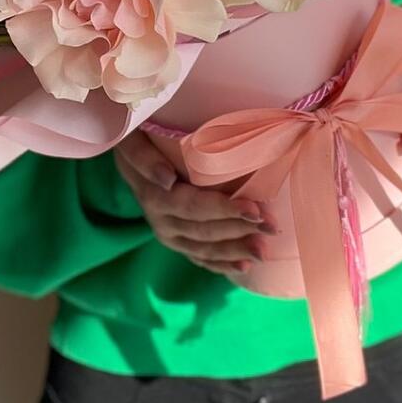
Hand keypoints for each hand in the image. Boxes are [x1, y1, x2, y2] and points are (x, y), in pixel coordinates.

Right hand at [114, 132, 275, 276]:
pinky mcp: (174, 238)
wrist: (129, 148)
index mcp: (153, 193)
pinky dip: (221, 264)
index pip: (192, 205)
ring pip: (203, 247)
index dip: (224, 209)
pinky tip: (244, 267)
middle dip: (240, 230)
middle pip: (203, 229)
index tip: (254, 209)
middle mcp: (159, 218)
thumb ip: (144, 157)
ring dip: (235, 250)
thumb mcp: (133, 137)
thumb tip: (166, 180)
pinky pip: (198, 256)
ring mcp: (167, 231)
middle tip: (272, 227)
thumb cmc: (138, 135)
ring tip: (264, 251)